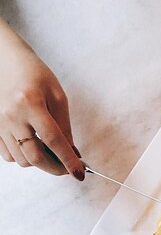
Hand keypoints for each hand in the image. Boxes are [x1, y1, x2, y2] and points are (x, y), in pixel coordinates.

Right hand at [0, 20, 83, 178]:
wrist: (5, 61)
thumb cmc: (34, 75)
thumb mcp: (57, 96)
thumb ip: (65, 126)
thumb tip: (72, 152)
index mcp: (30, 104)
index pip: (53, 141)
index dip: (68, 160)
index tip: (79, 174)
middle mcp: (11, 116)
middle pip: (34, 156)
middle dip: (54, 168)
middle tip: (67, 169)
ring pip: (21, 159)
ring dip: (40, 162)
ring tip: (51, 153)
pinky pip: (8, 155)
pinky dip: (23, 156)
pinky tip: (33, 146)